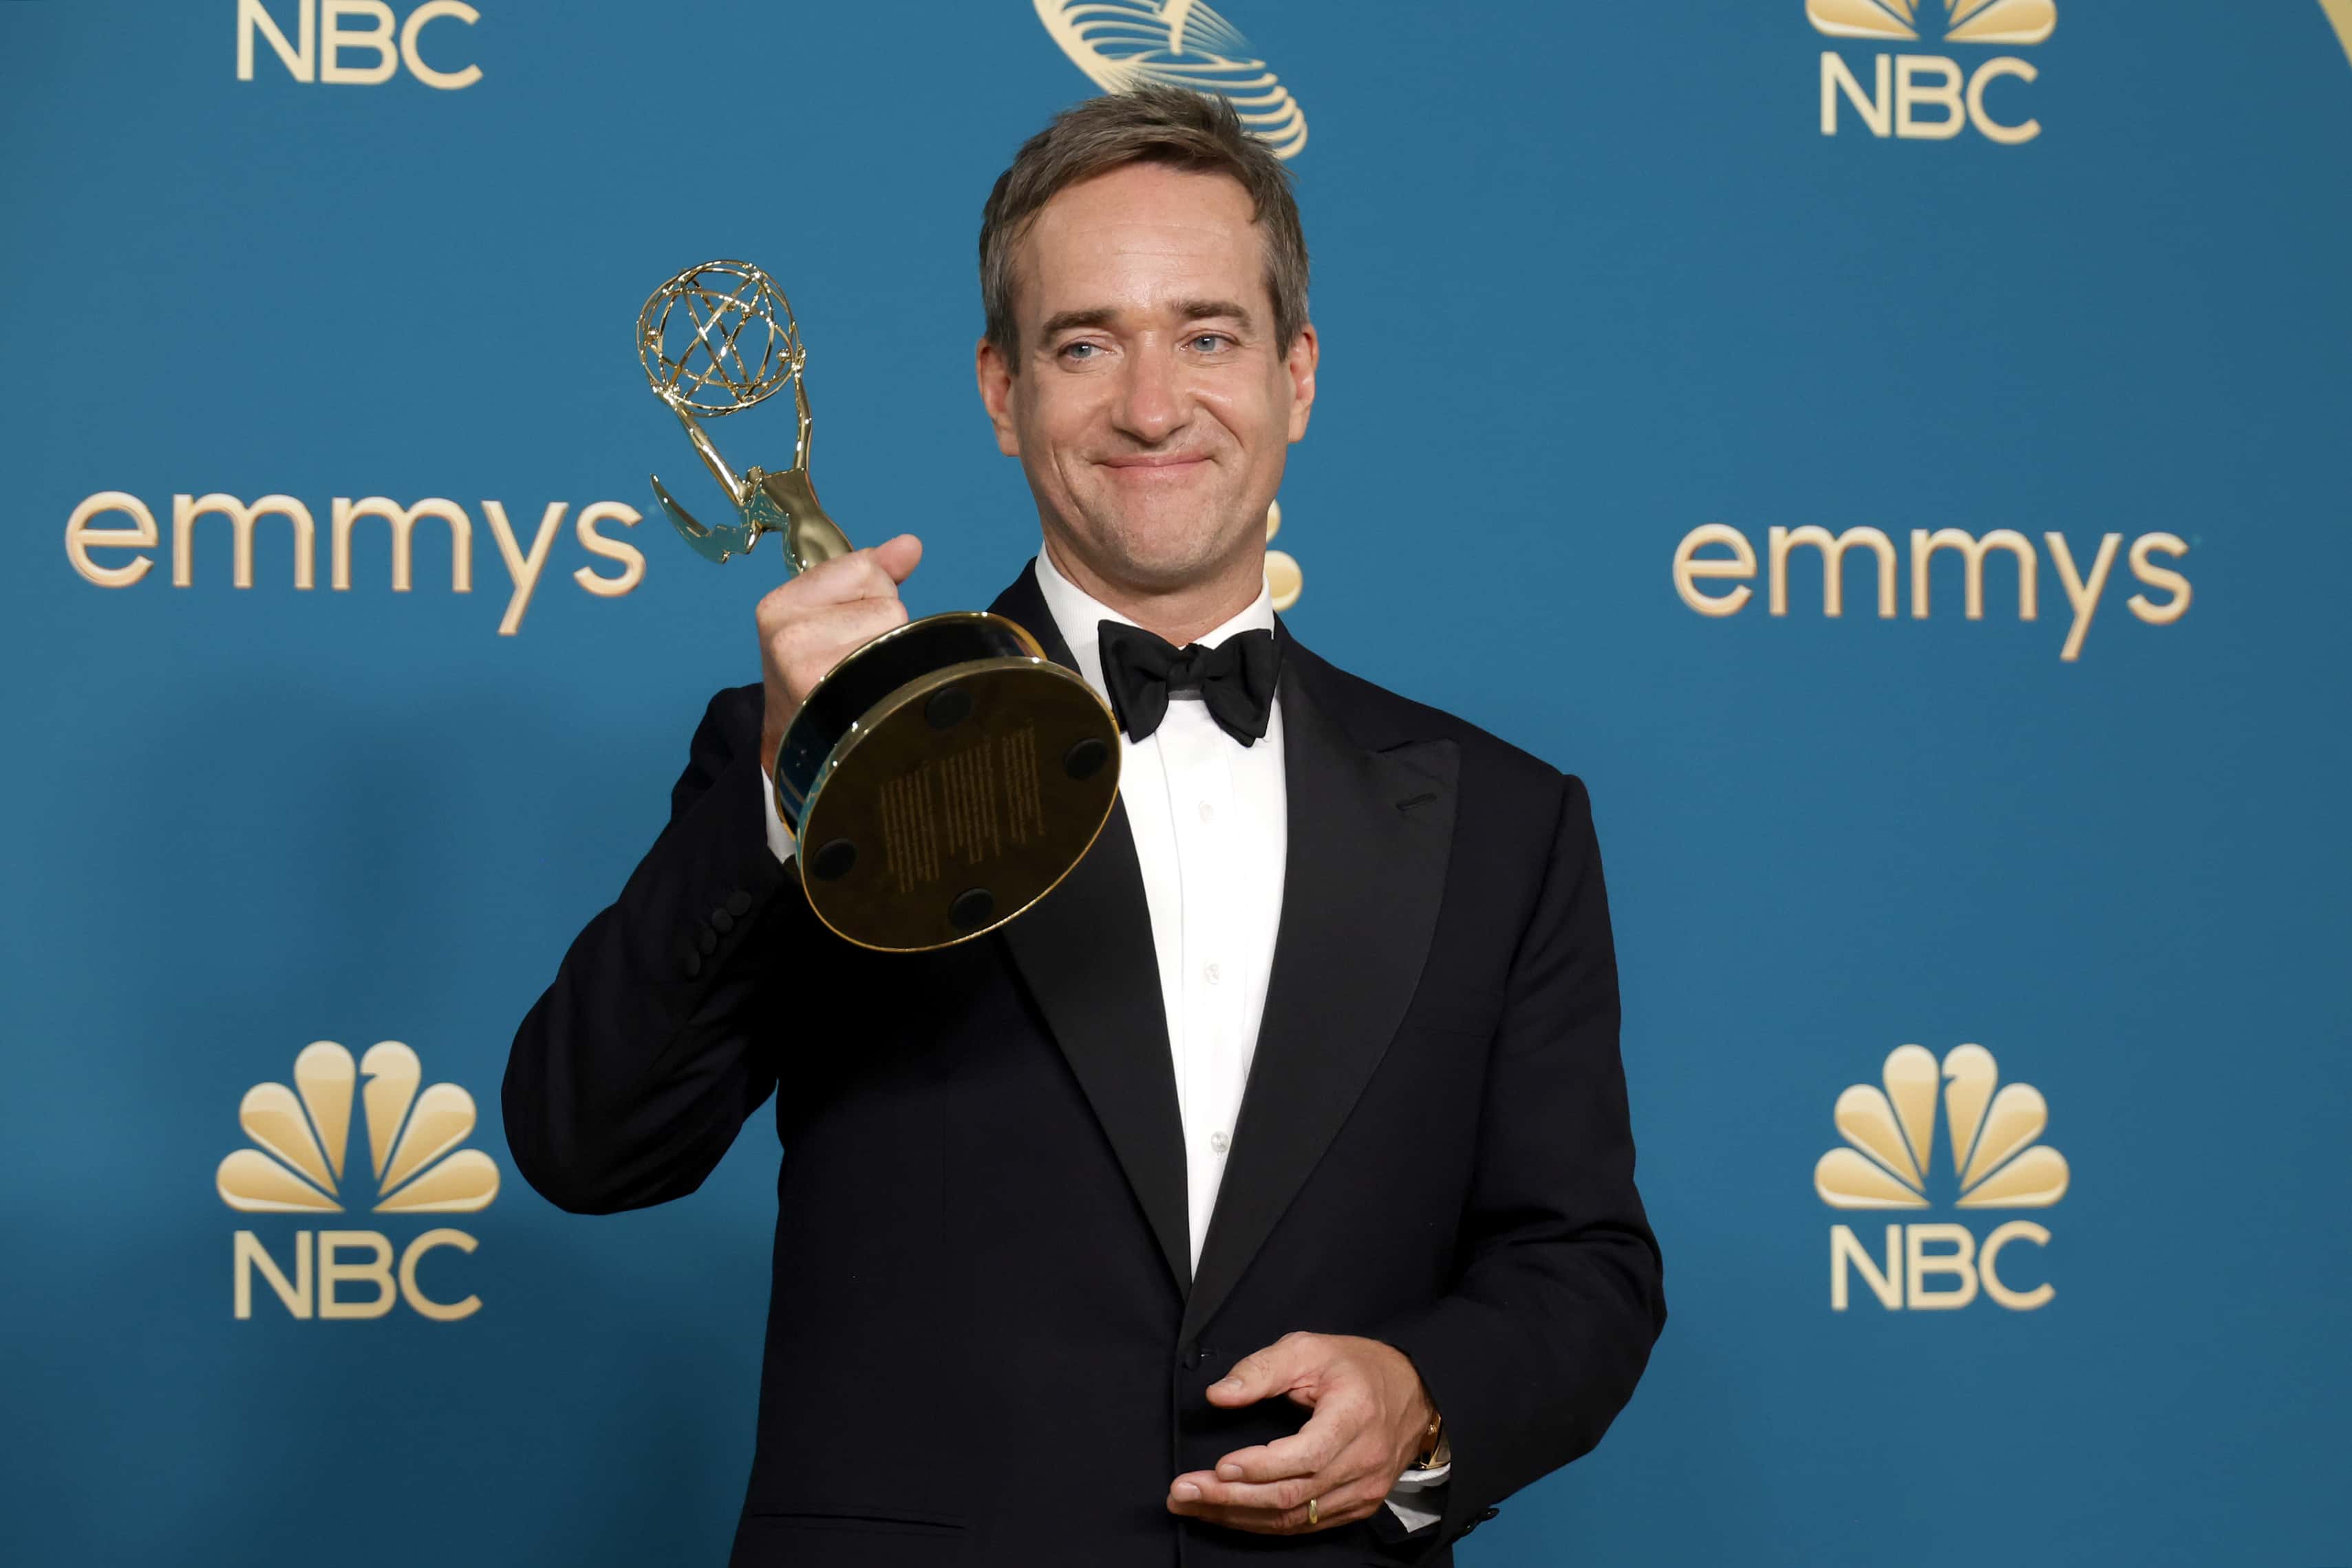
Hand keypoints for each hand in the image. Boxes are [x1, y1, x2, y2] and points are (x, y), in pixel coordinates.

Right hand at [756, 533, 921, 766]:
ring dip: (892, 652)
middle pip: (885, 601)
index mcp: (780, 604)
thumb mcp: (831, 613)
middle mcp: (787, 633)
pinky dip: (895, 675)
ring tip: (863, 675)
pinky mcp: (832, 695)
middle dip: (882, 626)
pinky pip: (896, 662)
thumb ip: (872, 574)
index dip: (871, 595)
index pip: (864, 567)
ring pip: (895, 629)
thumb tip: (910, 545)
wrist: (800, 744)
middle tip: (855, 657)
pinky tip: (870, 690)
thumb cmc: (819, 672)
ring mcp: (806, 666)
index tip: (847, 626)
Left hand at [1166, 1332, 1435, 1534]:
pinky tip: (1227, 1513)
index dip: (1259, 1467)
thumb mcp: (1308, 1349)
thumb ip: (1261, 1369)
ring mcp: (1363, 1491)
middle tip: (1181, 1492)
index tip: (1217, 1467)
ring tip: (1191, 1505)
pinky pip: (1303, 1524)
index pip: (1305, 1457)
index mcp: (1354, 1417)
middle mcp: (1362, 1462)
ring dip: (1236, 1515)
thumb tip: (1218, 1395)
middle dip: (1229, 1498)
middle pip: (1291, 1495)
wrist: (1415, 1393)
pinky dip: (1261, 1522)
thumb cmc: (1356, 1367)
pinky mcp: (1357, 1506)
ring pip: (1293, 1518)